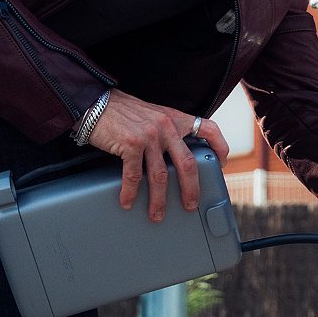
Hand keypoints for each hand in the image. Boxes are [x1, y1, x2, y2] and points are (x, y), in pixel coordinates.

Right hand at [83, 89, 228, 221]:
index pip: (209, 128)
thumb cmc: (123, 111)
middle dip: (191, 189)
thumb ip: (168, 131)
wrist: (95, 102)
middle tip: (190, 205)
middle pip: (188, 163)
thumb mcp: (154, 115)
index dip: (220, 146)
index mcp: (176, 119)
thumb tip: (178, 156)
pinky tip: (128, 201)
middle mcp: (166, 126)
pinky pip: (134, 175)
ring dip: (159, 199)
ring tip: (157, 214)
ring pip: (161, 175)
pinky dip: (131, 192)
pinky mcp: (131, 143)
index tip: (222, 163)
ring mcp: (149, 135)